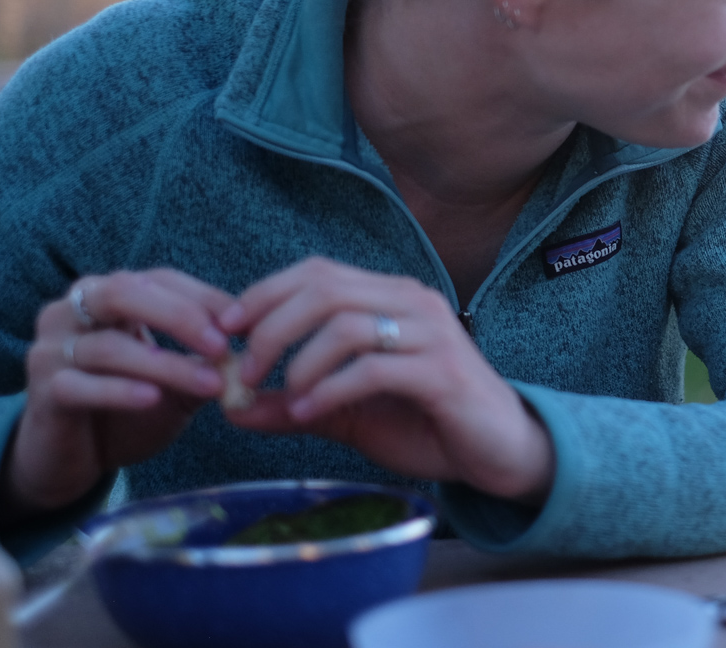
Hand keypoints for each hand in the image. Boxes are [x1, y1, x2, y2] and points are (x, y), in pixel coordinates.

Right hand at [2, 270, 232, 522]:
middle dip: (179, 316)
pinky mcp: (41, 391)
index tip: (242, 323)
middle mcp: (71, 311)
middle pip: (125, 293)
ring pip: (109, 346)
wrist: (74, 460)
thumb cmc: (129, 409)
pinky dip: (121, 390)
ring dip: (166, 365)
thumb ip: (205, 363)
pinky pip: (80, 385)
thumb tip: (250, 349)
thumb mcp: (176, 383)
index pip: (159, 280)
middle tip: (222, 346)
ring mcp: (51, 350)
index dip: (203, 297)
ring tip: (210, 385)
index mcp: (107, 296)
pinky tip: (154, 399)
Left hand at [218, 258, 553, 501]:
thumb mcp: (350, 413)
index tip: (225, 330)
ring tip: (280, 397)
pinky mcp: (442, 371)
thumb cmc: (428, 424)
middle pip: (325, 289)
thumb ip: (296, 405)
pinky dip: (329, 390)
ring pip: (346, 324)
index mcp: (391, 297)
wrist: (500, 452)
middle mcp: (413, 302)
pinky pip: (372, 368)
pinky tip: (307, 412)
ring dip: (298, 362)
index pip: (317, 272)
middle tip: (242, 370)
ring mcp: (432, 333)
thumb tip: (231, 409)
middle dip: (272, 327)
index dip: (264, 294)